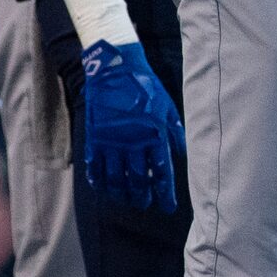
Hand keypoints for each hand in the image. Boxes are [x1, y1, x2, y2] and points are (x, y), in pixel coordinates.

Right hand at [80, 40, 184, 214]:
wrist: (114, 69)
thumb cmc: (146, 87)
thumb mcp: (168, 107)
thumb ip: (176, 134)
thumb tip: (183, 156)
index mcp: (154, 134)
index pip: (162, 172)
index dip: (165, 193)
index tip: (168, 207)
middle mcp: (132, 142)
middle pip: (137, 180)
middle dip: (143, 196)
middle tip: (146, 204)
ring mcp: (110, 141)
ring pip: (114, 179)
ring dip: (122, 194)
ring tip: (128, 200)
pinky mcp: (93, 138)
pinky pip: (94, 168)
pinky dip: (99, 182)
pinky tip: (104, 189)